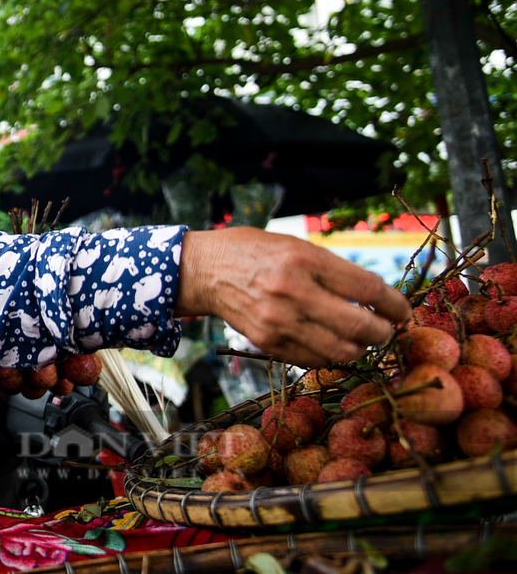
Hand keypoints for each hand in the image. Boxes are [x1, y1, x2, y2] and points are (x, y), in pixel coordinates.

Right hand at [175, 227, 411, 367]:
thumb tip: (377, 298)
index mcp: (304, 260)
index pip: (368, 289)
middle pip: (361, 326)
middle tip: (386, 329)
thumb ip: (333, 270)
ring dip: (360, 348)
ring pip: (342, 351)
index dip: (395, 304)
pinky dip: (331, 355)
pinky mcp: (268, 342)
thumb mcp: (296, 247)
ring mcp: (279, 321)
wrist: (204, 270)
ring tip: (359, 338)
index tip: (403, 311)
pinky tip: (330, 342)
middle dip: (384, 332)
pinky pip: (315, 360)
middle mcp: (293, 291)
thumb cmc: (255, 252)